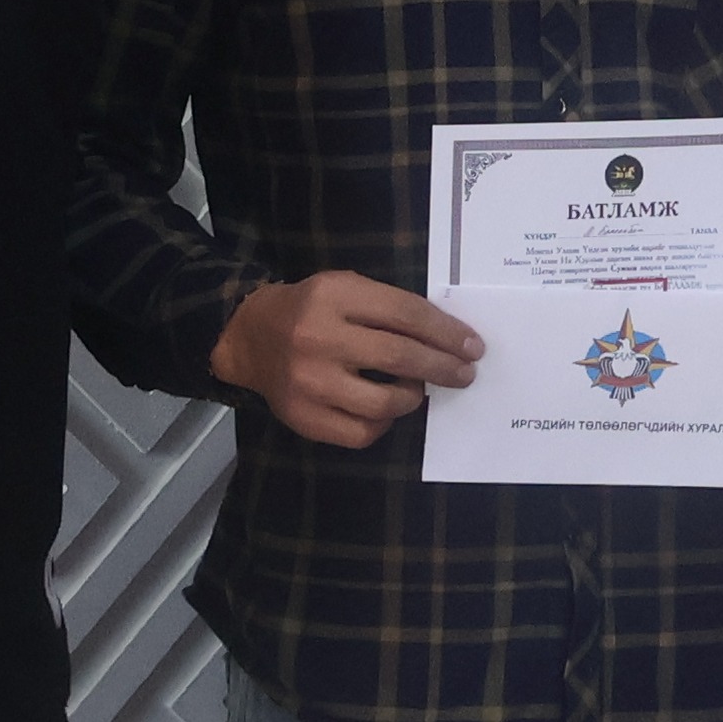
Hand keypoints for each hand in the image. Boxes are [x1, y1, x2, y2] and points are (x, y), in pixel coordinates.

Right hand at [211, 271, 483, 448]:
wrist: (250, 337)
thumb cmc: (311, 309)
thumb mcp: (345, 288)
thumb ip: (389, 307)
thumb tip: (448, 338)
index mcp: (333, 296)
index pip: (405, 314)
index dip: (446, 332)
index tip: (473, 346)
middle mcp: (319, 338)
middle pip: (399, 356)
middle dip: (443, 367)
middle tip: (466, 373)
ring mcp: (309, 382)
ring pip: (384, 402)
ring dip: (413, 397)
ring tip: (418, 389)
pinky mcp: (303, 417)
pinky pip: (361, 432)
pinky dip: (383, 424)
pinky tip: (384, 410)